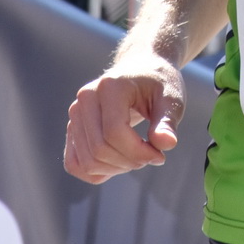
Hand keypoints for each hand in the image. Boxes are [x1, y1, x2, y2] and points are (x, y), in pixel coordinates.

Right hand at [64, 54, 183, 183]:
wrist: (141, 71)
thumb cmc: (158, 85)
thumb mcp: (171, 99)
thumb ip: (167, 121)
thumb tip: (166, 143)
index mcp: (109, 86)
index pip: (114, 132)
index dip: (138, 152)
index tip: (160, 154)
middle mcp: (85, 98)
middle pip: (99, 149)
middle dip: (130, 162)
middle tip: (151, 155)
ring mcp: (75, 114)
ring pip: (87, 162)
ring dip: (117, 169)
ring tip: (137, 155)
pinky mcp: (73, 128)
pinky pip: (74, 164)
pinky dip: (98, 173)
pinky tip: (120, 163)